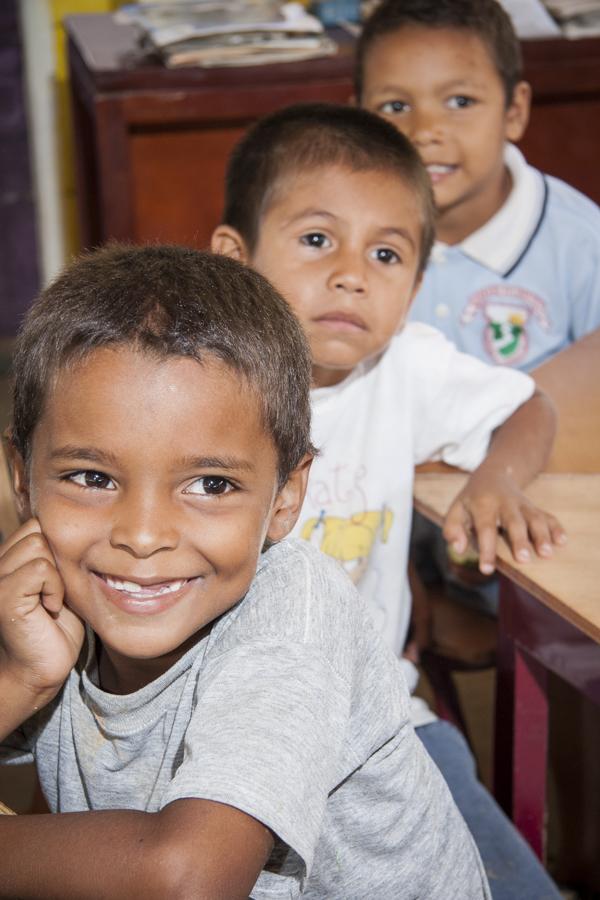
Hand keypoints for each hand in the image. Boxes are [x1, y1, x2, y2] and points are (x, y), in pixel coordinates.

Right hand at [0, 519, 83, 695]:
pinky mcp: (4, 595)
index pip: (37, 522)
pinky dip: (54, 588)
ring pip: (38, 545)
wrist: (42, 669)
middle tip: (57, 591)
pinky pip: (39, 568)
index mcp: (8, 559)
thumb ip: (57, 555)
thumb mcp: (61, 582)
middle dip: (58, 558)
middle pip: (38, 528)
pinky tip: (50, 610)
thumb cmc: (58, 627)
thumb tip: (79, 526)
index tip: (61, 580)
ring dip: (57, 574)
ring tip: (52, 601)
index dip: (58, 546)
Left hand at [443, 472, 565, 574]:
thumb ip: (452, 528)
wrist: (494, 474)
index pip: (485, 528)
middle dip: (520, 540)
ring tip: (547, 553)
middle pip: (514, 521)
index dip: (486, 549)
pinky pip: (547, 515)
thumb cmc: (472, 499)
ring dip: (542, 535)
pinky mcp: (534, 506)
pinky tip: (562, 541)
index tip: (487, 570)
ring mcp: (522, 504)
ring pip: (534, 518)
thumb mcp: (456, 509)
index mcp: (483, 504)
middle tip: (524, 559)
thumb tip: (458, 548)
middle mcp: (505, 503)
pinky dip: (555, 527)